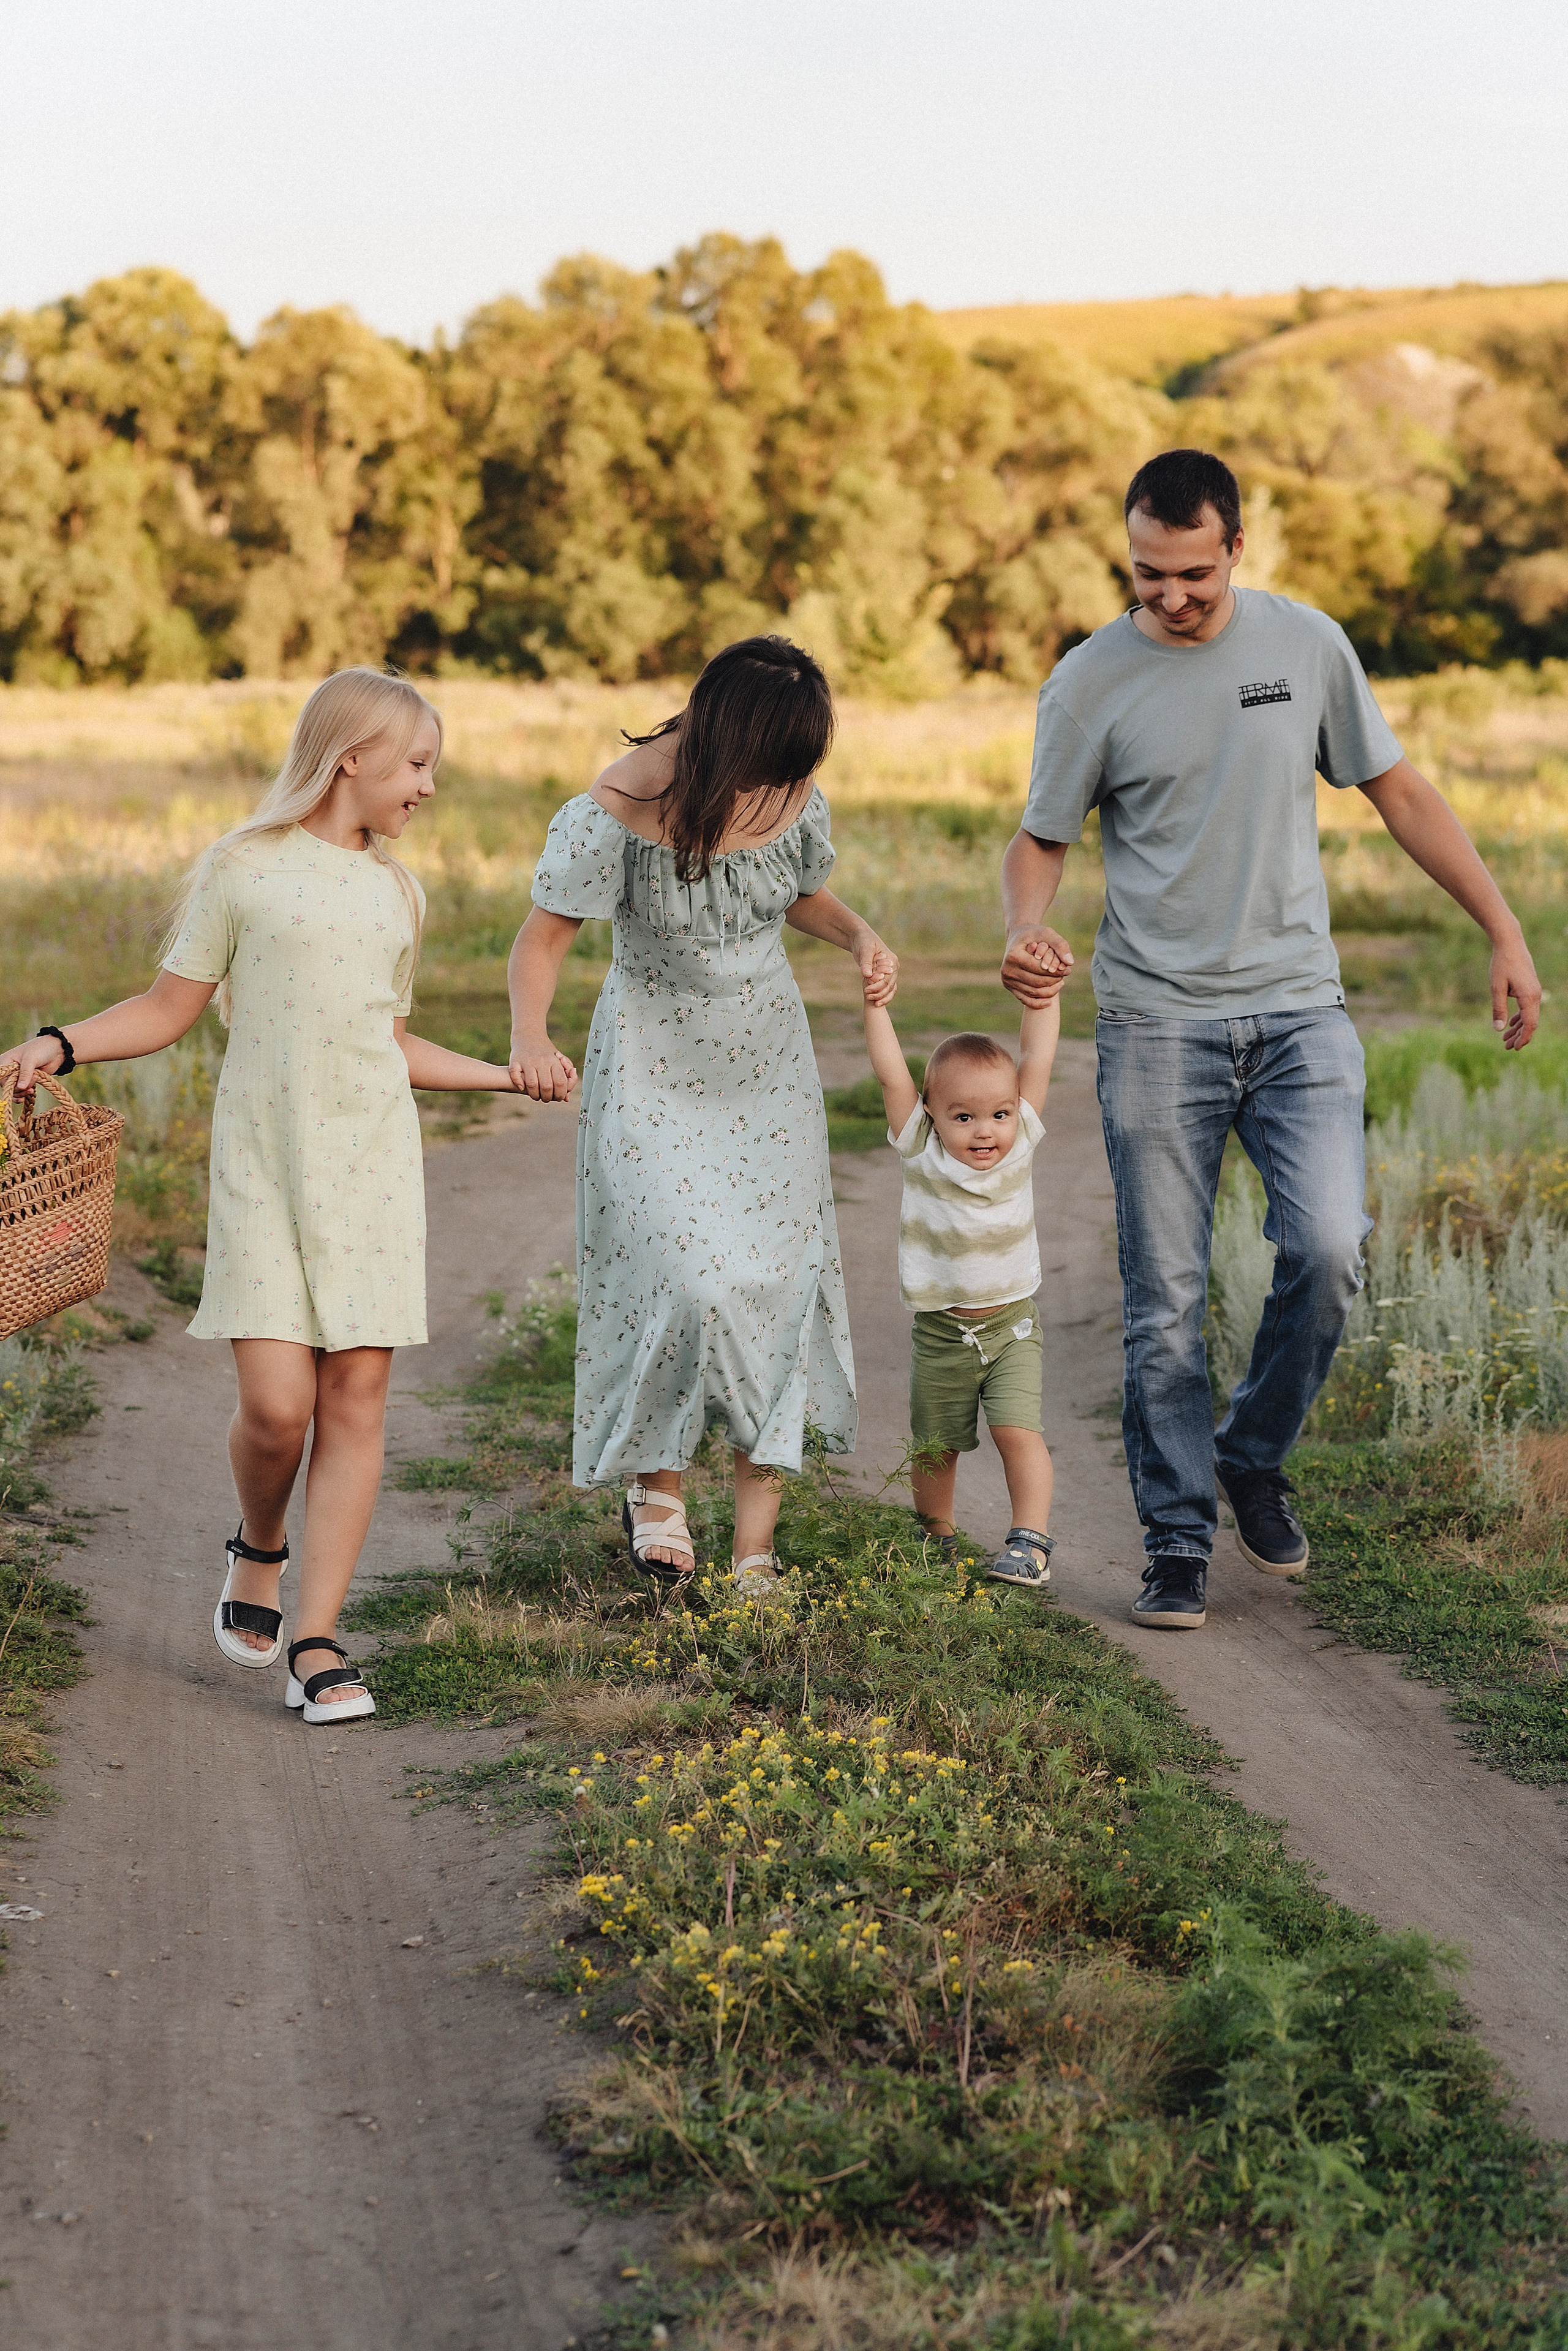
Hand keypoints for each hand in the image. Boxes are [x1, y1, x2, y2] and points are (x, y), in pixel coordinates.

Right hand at [0, 1034, 65, 1093]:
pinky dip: (23, 1094)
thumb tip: (20, 1087)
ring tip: (32, 1088)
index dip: (10, 1084)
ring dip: (23, 1092)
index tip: (22, 1084)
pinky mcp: (26, 1081)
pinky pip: (21, 1091)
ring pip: (15, 1090)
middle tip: (34, 1079)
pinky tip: (28, 1095)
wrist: (56, 1050)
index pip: (2, 1078)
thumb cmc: (41, 1049)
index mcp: (5, 1061)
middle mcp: (9, 1070)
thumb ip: (25, 1073)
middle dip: (20, 1088)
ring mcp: (18, 1076)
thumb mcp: (31, 1059)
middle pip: (8, 1086)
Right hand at [508, 1037, 577, 1100]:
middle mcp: (541, 1060)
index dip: (560, 1094)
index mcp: (554, 1060)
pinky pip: (515, 1075)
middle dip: (547, 1097)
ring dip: (534, 1095)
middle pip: (547, 1086)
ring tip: (535, 1096)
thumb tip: (567, 1098)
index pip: (561, 1082)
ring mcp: (528, 1060)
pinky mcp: (515, 1060)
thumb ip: (566, 1078)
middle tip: (546, 1099)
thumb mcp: (559, 1061)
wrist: (529, 1033)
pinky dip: (518, 1084)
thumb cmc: (545, 1051)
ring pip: (532, 1084)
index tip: (558, 1098)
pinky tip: (521, 1087)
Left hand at [856, 933, 897, 1007]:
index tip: (866, 990)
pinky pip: (887, 988)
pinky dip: (882, 995)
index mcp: (891, 960)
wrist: (861, 938)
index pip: (887, 977)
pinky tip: (875, 1002)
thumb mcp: (865, 950)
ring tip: (870, 1001)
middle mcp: (893, 967)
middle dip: (879, 992)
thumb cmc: (863, 941)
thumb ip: (866, 963)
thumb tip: (868, 975)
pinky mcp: (884, 975)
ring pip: (889, 988)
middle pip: (889, 985)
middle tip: (867, 996)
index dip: (877, 986)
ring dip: (881, 996)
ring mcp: (890, 972)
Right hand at [1000, 927, 1072, 1007]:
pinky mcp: (1009, 986)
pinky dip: (1038, 1003)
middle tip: (1065, 975)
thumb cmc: (1034, 934)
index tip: (1068, 969)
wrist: (1018, 937)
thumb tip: (1070, 963)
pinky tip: (1050, 1001)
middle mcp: (1007, 970)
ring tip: (1060, 983)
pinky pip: (1025, 1000)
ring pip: (1033, 992)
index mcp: (1014, 956)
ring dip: (1050, 991)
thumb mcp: (1047, 933)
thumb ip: (1060, 945)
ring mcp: (1007, 980)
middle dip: (1054, 980)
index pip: (1040, 969)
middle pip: (1037, 982)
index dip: (1056, 971)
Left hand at [1491, 933, 1541, 1049]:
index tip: (1514, 1048)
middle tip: (1506, 1046)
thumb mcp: (1496, 988)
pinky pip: (1527, 1007)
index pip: (1530, 1024)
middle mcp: (1535, 995)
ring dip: (1518, 1028)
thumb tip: (1498, 1029)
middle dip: (1519, 1036)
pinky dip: (1519, 1017)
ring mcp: (1533, 991)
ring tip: (1505, 1039)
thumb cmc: (1502, 964)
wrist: (1510, 943)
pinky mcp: (1529, 988)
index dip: (1523, 1038)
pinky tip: (1510, 1023)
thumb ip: (1498, 1009)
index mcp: (1529, 997)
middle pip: (1530, 1022)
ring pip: (1529, 1016)